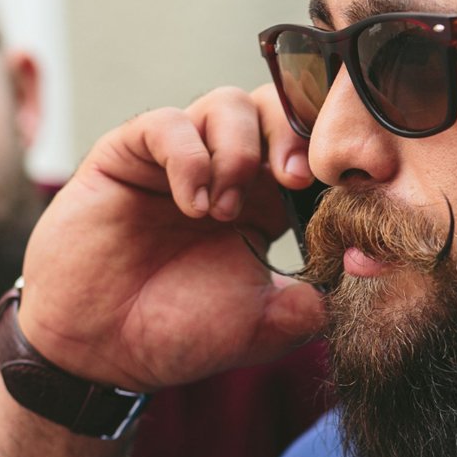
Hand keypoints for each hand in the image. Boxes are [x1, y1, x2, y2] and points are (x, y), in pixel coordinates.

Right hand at [17, 85, 324, 391]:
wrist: (99, 352)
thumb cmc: (177, 335)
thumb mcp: (261, 327)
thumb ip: (311, 306)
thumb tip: (357, 279)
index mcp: (266, 204)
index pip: (310, 151)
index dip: (329, 160)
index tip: (341, 191)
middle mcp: (226, 171)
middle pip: (276, 108)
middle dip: (294, 133)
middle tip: (294, 180)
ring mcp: (178, 159)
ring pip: (227, 104)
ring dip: (238, 150)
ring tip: (225, 211)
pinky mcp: (128, 155)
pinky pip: (168, 123)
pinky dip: (189, 156)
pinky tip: (194, 203)